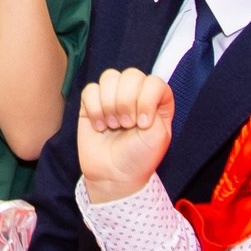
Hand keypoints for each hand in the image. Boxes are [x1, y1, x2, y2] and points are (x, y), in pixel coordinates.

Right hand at [77, 68, 172, 201]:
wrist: (113, 175)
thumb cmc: (139, 157)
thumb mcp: (160, 135)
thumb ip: (156, 106)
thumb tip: (137, 93)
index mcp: (157, 101)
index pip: (154, 81)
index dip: (146, 99)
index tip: (143, 124)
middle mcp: (136, 94)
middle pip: (131, 74)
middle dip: (126, 101)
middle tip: (127, 125)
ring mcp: (112, 97)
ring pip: (109, 77)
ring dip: (110, 104)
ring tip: (113, 126)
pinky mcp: (92, 103)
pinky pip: (90, 90)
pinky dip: (94, 109)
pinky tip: (99, 126)